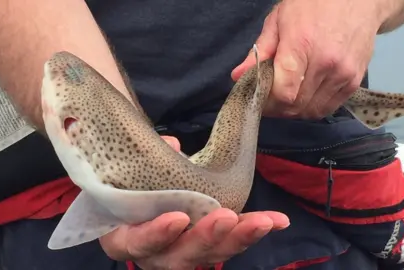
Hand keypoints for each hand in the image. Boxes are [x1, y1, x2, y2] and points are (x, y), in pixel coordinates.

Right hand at [100, 136, 289, 268]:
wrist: (137, 186)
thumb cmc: (128, 181)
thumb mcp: (128, 167)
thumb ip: (146, 158)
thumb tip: (172, 146)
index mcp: (125, 236)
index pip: (136, 243)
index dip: (155, 235)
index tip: (177, 217)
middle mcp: (154, 252)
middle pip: (180, 257)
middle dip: (207, 239)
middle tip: (228, 217)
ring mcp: (184, 250)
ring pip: (211, 255)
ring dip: (238, 238)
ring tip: (264, 221)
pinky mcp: (209, 243)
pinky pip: (230, 242)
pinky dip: (253, 230)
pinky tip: (278, 220)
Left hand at [232, 0, 385, 118]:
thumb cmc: (313, 4)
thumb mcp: (278, 21)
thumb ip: (259, 52)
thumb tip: (238, 76)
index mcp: (301, 46)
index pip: (284, 93)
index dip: (268, 103)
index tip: (259, 100)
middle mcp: (326, 63)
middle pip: (296, 106)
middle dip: (278, 109)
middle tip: (270, 101)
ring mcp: (343, 74)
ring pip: (313, 111)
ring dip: (295, 111)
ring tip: (287, 98)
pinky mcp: (355, 80)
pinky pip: (329, 107)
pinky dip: (314, 107)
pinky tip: (305, 96)